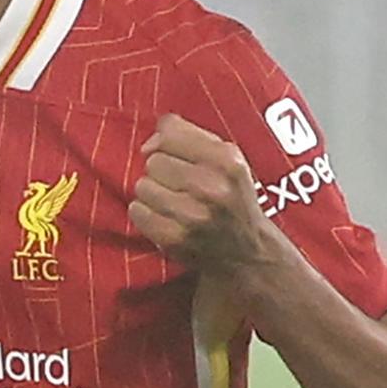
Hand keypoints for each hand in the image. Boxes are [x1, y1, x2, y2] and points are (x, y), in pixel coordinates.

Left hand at [128, 113, 275, 275]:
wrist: (248, 253)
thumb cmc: (233, 200)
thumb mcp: (228, 160)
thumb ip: (188, 136)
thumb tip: (149, 143)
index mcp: (227, 162)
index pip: (169, 134)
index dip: (164, 143)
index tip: (169, 154)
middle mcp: (212, 187)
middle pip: (153, 161)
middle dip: (162, 172)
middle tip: (180, 187)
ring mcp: (192, 215)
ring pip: (143, 186)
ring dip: (152, 194)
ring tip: (174, 203)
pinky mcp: (174, 238)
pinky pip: (137, 211)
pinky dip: (146, 214)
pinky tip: (166, 218)